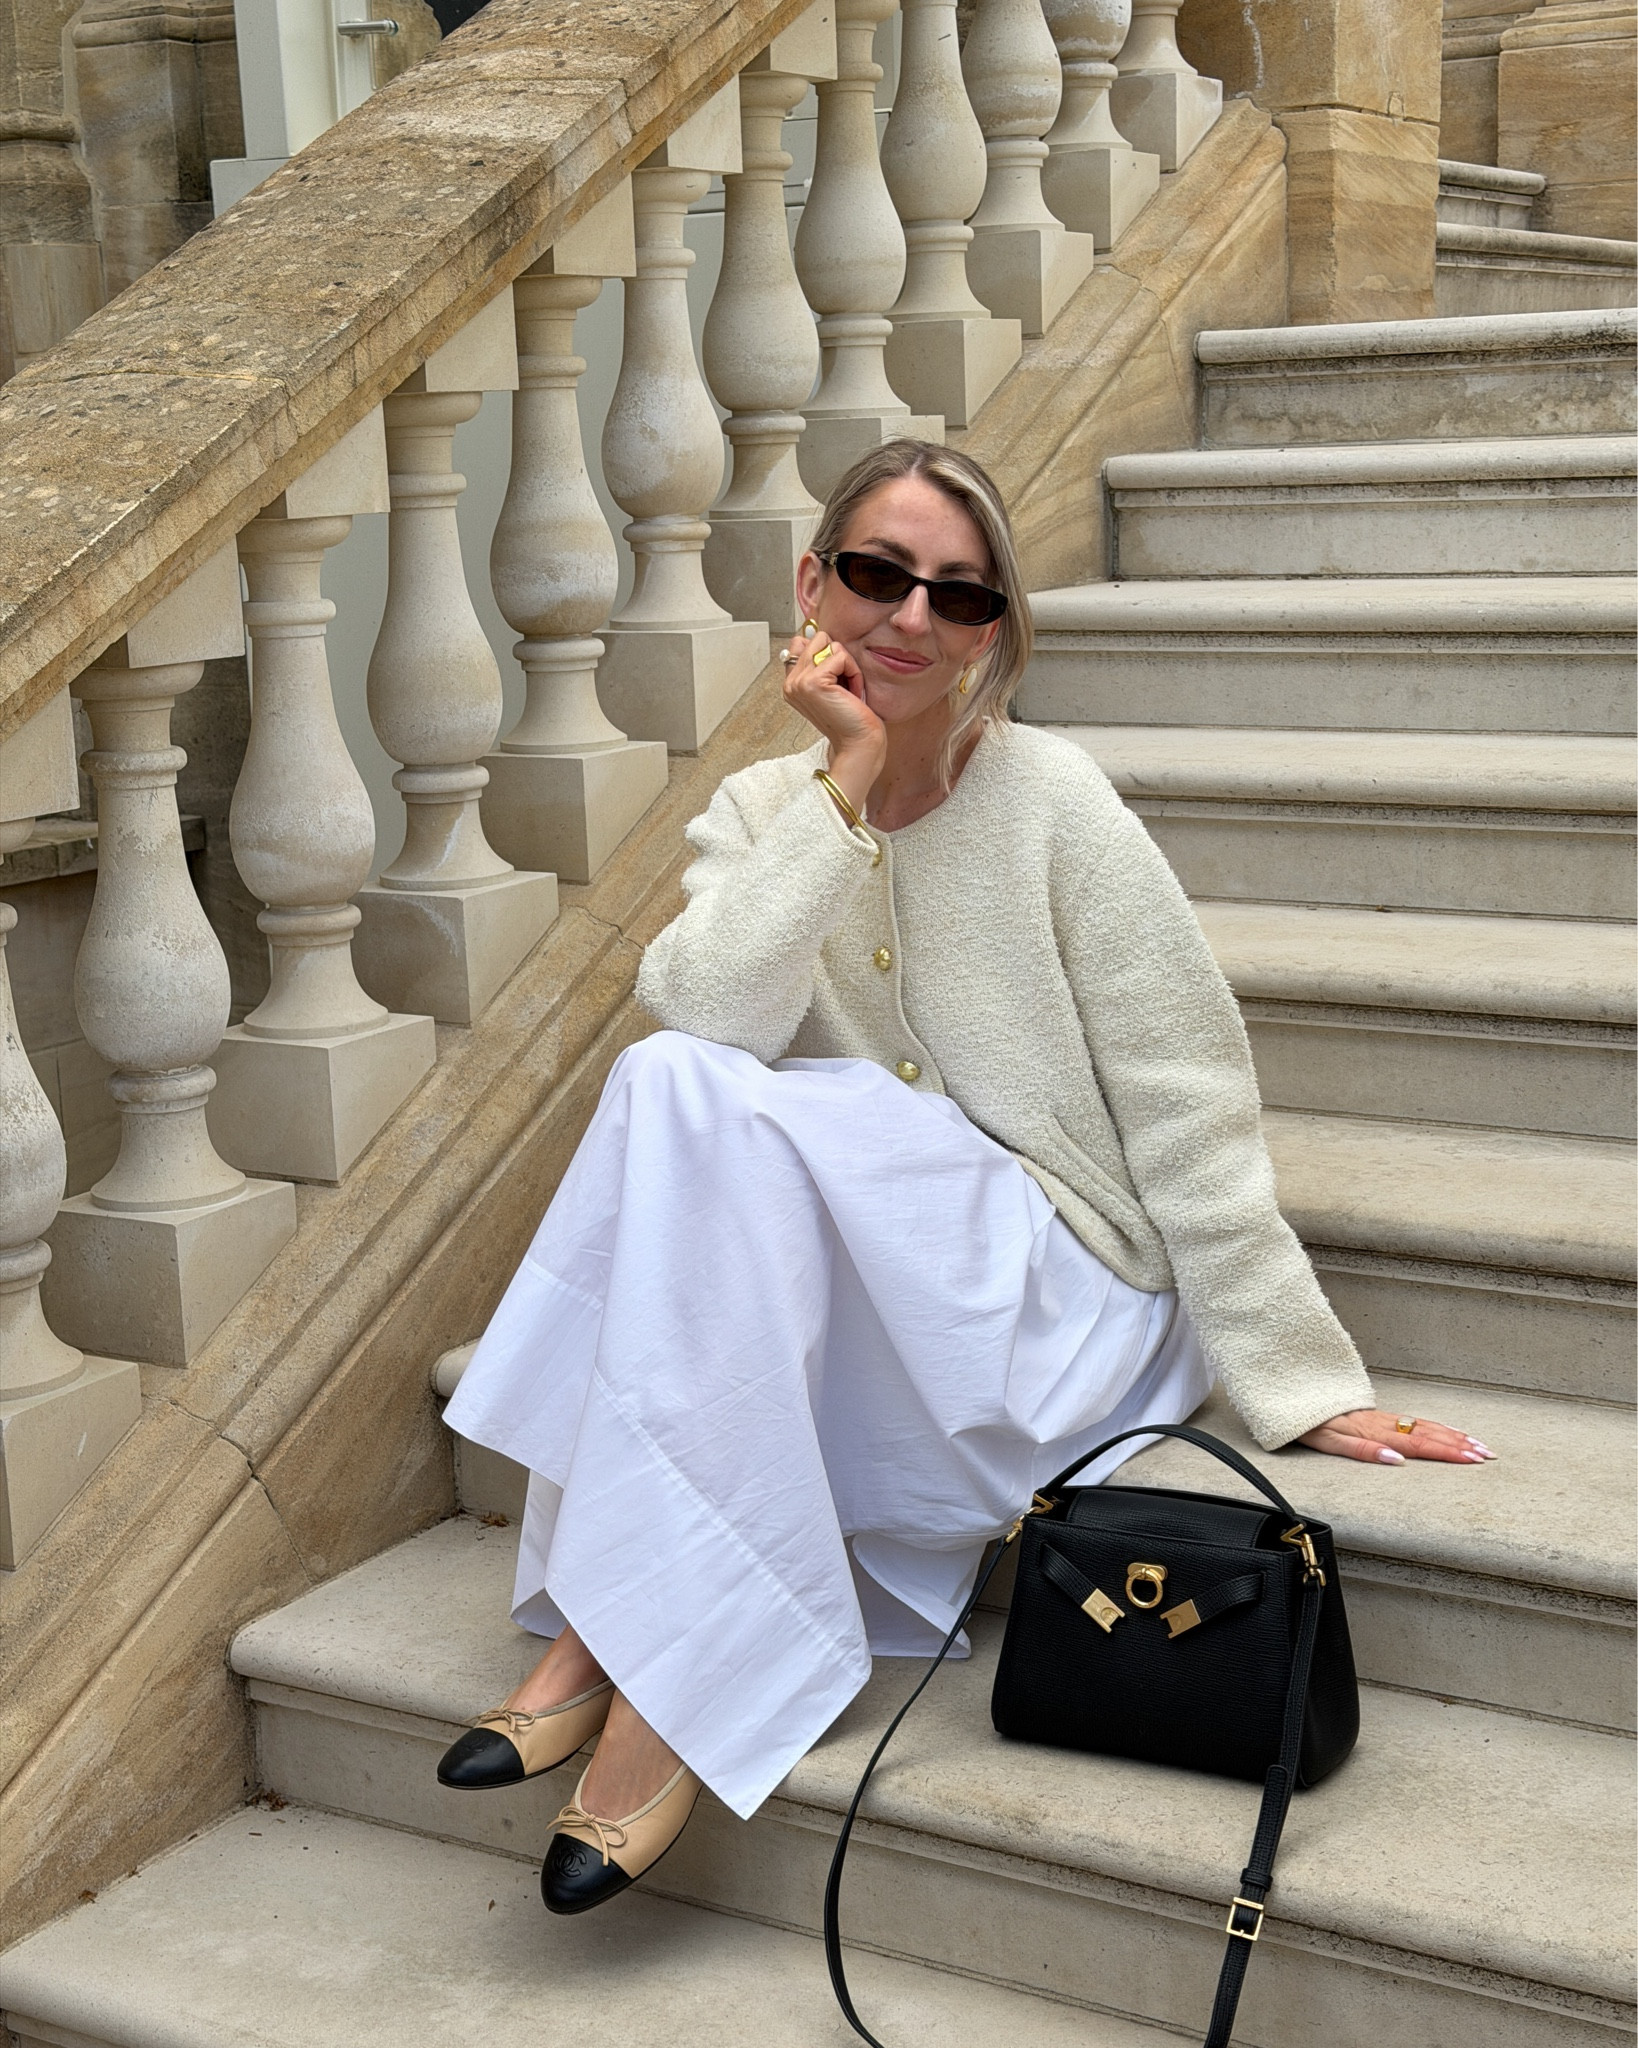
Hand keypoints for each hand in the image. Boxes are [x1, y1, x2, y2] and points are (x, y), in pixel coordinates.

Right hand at [782, 626, 884, 813]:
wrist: (859, 745)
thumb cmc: (852, 719)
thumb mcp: (832, 685)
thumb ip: (820, 661)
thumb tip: (816, 632)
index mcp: (791, 684)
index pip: (803, 642)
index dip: (827, 654)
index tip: (836, 681)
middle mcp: (790, 683)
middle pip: (819, 639)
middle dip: (839, 659)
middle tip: (844, 688)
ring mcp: (799, 682)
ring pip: (830, 645)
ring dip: (847, 666)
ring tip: (847, 691)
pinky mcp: (813, 682)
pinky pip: (840, 656)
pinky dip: (853, 673)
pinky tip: (852, 694)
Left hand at [1299, 1408, 1493, 1464]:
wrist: (1296, 1396)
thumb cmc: (1310, 1424)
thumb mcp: (1330, 1442)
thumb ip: (1363, 1451)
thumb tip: (1396, 1460)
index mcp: (1375, 1432)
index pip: (1418, 1445)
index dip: (1447, 1452)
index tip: (1472, 1459)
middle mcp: (1383, 1423)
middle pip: (1428, 1434)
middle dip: (1459, 1445)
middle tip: (1487, 1454)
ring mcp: (1383, 1417)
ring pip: (1425, 1425)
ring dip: (1453, 1435)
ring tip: (1477, 1444)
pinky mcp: (1379, 1415)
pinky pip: (1415, 1421)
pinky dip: (1436, 1427)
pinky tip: (1447, 1431)